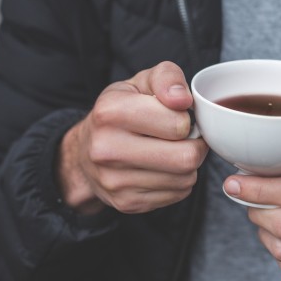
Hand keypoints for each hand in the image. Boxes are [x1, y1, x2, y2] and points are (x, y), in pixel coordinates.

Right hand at [58, 61, 208, 214]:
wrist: (85, 152)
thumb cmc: (120, 111)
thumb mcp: (141, 82)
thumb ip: (167, 77)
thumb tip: (183, 99)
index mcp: (110, 112)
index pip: (178, 124)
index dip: (186, 119)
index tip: (177, 117)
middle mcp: (106, 149)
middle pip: (186, 158)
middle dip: (195, 146)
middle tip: (185, 138)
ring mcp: (115, 181)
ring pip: (185, 179)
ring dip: (188, 165)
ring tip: (171, 151)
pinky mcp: (126, 203)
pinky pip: (177, 195)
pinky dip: (178, 181)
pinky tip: (162, 168)